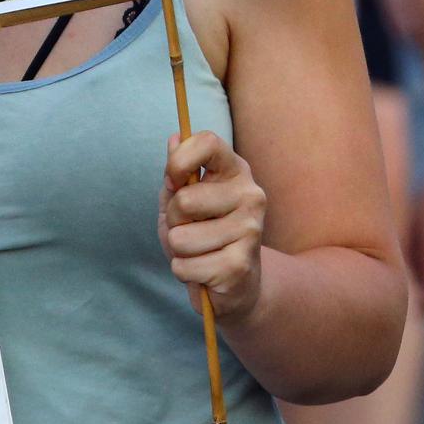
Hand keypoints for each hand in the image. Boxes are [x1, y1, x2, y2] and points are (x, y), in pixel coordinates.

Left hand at [159, 130, 267, 321]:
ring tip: (199, 252)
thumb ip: (177, 172)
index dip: (179, 160)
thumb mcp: (184, 200)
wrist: (238, 285)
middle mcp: (251, 195)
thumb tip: (174, 138)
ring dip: (179, 251)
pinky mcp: (240, 264)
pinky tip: (204, 271)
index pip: (208, 143)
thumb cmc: (204, 236)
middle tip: (190, 230)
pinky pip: (185, 266)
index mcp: (236, 171)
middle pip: (185, 199)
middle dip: (175, 220)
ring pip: (181, 238)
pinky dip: (185, 272)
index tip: (172, 181)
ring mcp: (250, 230)